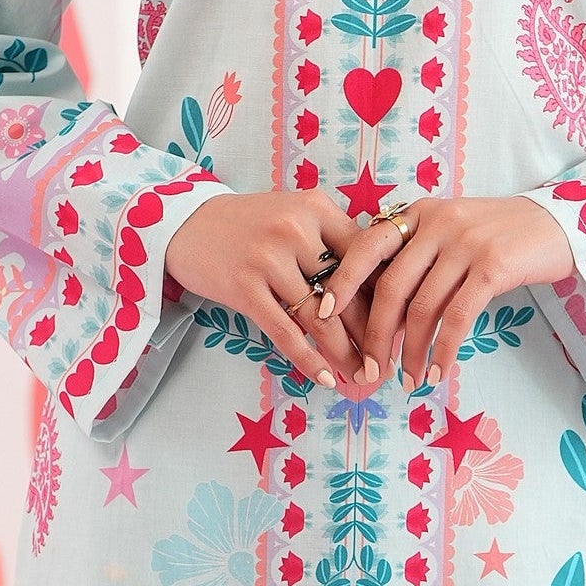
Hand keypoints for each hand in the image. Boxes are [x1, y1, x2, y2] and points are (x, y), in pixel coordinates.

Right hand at [162, 188, 367, 389]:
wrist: (186, 223)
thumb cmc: (249, 225)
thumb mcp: (294, 215)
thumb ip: (331, 241)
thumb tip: (379, 289)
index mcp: (317, 208)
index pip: (365, 258)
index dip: (385, 294)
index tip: (399, 324)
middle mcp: (296, 229)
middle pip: (347, 291)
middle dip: (372, 333)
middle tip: (386, 361)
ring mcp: (268, 258)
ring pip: (320, 317)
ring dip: (345, 352)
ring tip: (360, 375)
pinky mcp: (244, 287)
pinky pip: (285, 332)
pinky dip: (308, 359)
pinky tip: (324, 377)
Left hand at [338, 192, 576, 390]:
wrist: (556, 224)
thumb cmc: (498, 236)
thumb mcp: (450, 232)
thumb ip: (417, 260)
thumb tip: (382, 315)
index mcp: (419, 213)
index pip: (367, 246)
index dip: (342, 282)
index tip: (323, 315)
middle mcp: (437, 223)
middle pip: (390, 286)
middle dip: (375, 335)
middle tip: (369, 369)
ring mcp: (465, 244)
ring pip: (423, 308)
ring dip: (410, 351)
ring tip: (406, 379)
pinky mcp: (493, 267)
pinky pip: (457, 318)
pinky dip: (443, 351)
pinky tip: (436, 372)